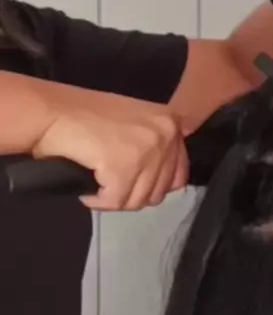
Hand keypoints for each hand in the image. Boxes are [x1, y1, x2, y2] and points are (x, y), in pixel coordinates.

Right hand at [33, 106, 188, 210]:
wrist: (50, 112)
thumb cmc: (84, 116)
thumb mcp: (135, 122)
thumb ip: (156, 145)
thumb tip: (167, 182)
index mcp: (171, 124)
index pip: (179, 175)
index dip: (154, 186)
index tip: (132, 183)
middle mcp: (165, 135)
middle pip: (157, 192)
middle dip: (131, 194)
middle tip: (109, 184)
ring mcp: (146, 151)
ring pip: (136, 201)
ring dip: (113, 199)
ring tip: (96, 183)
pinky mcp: (123, 168)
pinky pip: (114, 202)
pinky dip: (97, 201)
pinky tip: (87, 189)